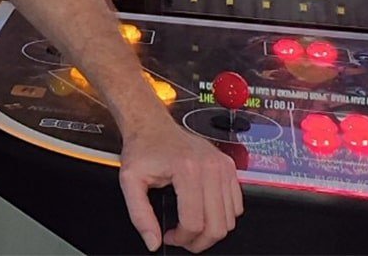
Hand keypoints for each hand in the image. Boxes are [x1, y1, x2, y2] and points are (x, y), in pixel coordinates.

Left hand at [118, 123, 242, 252]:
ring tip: (191, 225)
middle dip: (198, 241)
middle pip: (217, 226)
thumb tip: (153, 241)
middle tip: (182, 238)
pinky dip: (223, 216)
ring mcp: (223, 166)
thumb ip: (139, 215)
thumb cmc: (143, 148)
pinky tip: (203, 211)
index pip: (194, 223)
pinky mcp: (229, 167)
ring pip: (230, 219)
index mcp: (187, 170)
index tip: (169, 236)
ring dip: (211, 230)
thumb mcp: (130, 181)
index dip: (181, 239)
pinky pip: (237, 205)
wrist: (152, 125)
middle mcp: (210, 167)